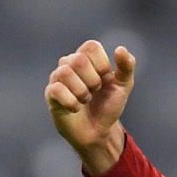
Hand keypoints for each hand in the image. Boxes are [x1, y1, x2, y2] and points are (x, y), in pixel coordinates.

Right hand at [45, 40, 135, 175]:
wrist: (98, 131)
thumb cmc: (108, 105)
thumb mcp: (124, 85)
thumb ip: (126, 66)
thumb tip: (120, 49)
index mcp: (87, 58)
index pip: (91, 46)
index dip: (102, 64)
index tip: (106, 79)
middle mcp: (69, 64)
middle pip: (78, 59)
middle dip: (93, 80)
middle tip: (95, 91)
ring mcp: (58, 78)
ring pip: (65, 73)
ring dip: (82, 91)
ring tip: (86, 100)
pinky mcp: (50, 94)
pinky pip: (56, 89)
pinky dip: (72, 102)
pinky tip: (76, 108)